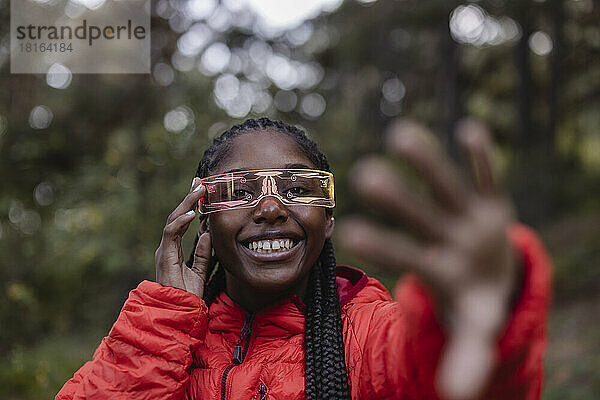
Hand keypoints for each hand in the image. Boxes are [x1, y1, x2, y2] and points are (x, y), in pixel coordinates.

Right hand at [155, 178, 211, 297]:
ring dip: (186, 204)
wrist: (178, 312)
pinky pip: (170, 233)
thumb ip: (202, 253)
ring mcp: (164, 250)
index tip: (201, 190)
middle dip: (188, 197)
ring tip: (198, 191)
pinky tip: (192, 214)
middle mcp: (167, 246)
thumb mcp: (200, 270)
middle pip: (176, 216)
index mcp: (173, 248)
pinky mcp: (164, 256)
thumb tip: (207, 233)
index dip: (191, 205)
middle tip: (199, 182)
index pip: (182, 221)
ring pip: (172, 220)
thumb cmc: (186, 295)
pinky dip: (181, 222)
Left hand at [337, 119, 517, 399]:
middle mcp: (446, 236)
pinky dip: (482, 155)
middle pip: (418, 214)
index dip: (384, 243)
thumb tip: (454, 395)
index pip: (405, 255)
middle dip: (397, 196)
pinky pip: (487, 174)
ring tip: (399, 133)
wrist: (492, 274)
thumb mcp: (475, 329)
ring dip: (426, 162)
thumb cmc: (473, 298)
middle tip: (362, 173)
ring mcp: (467, 216)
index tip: (352, 229)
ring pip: (445, 185)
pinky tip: (469, 130)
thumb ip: (465, 356)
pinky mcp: (492, 200)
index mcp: (437, 268)